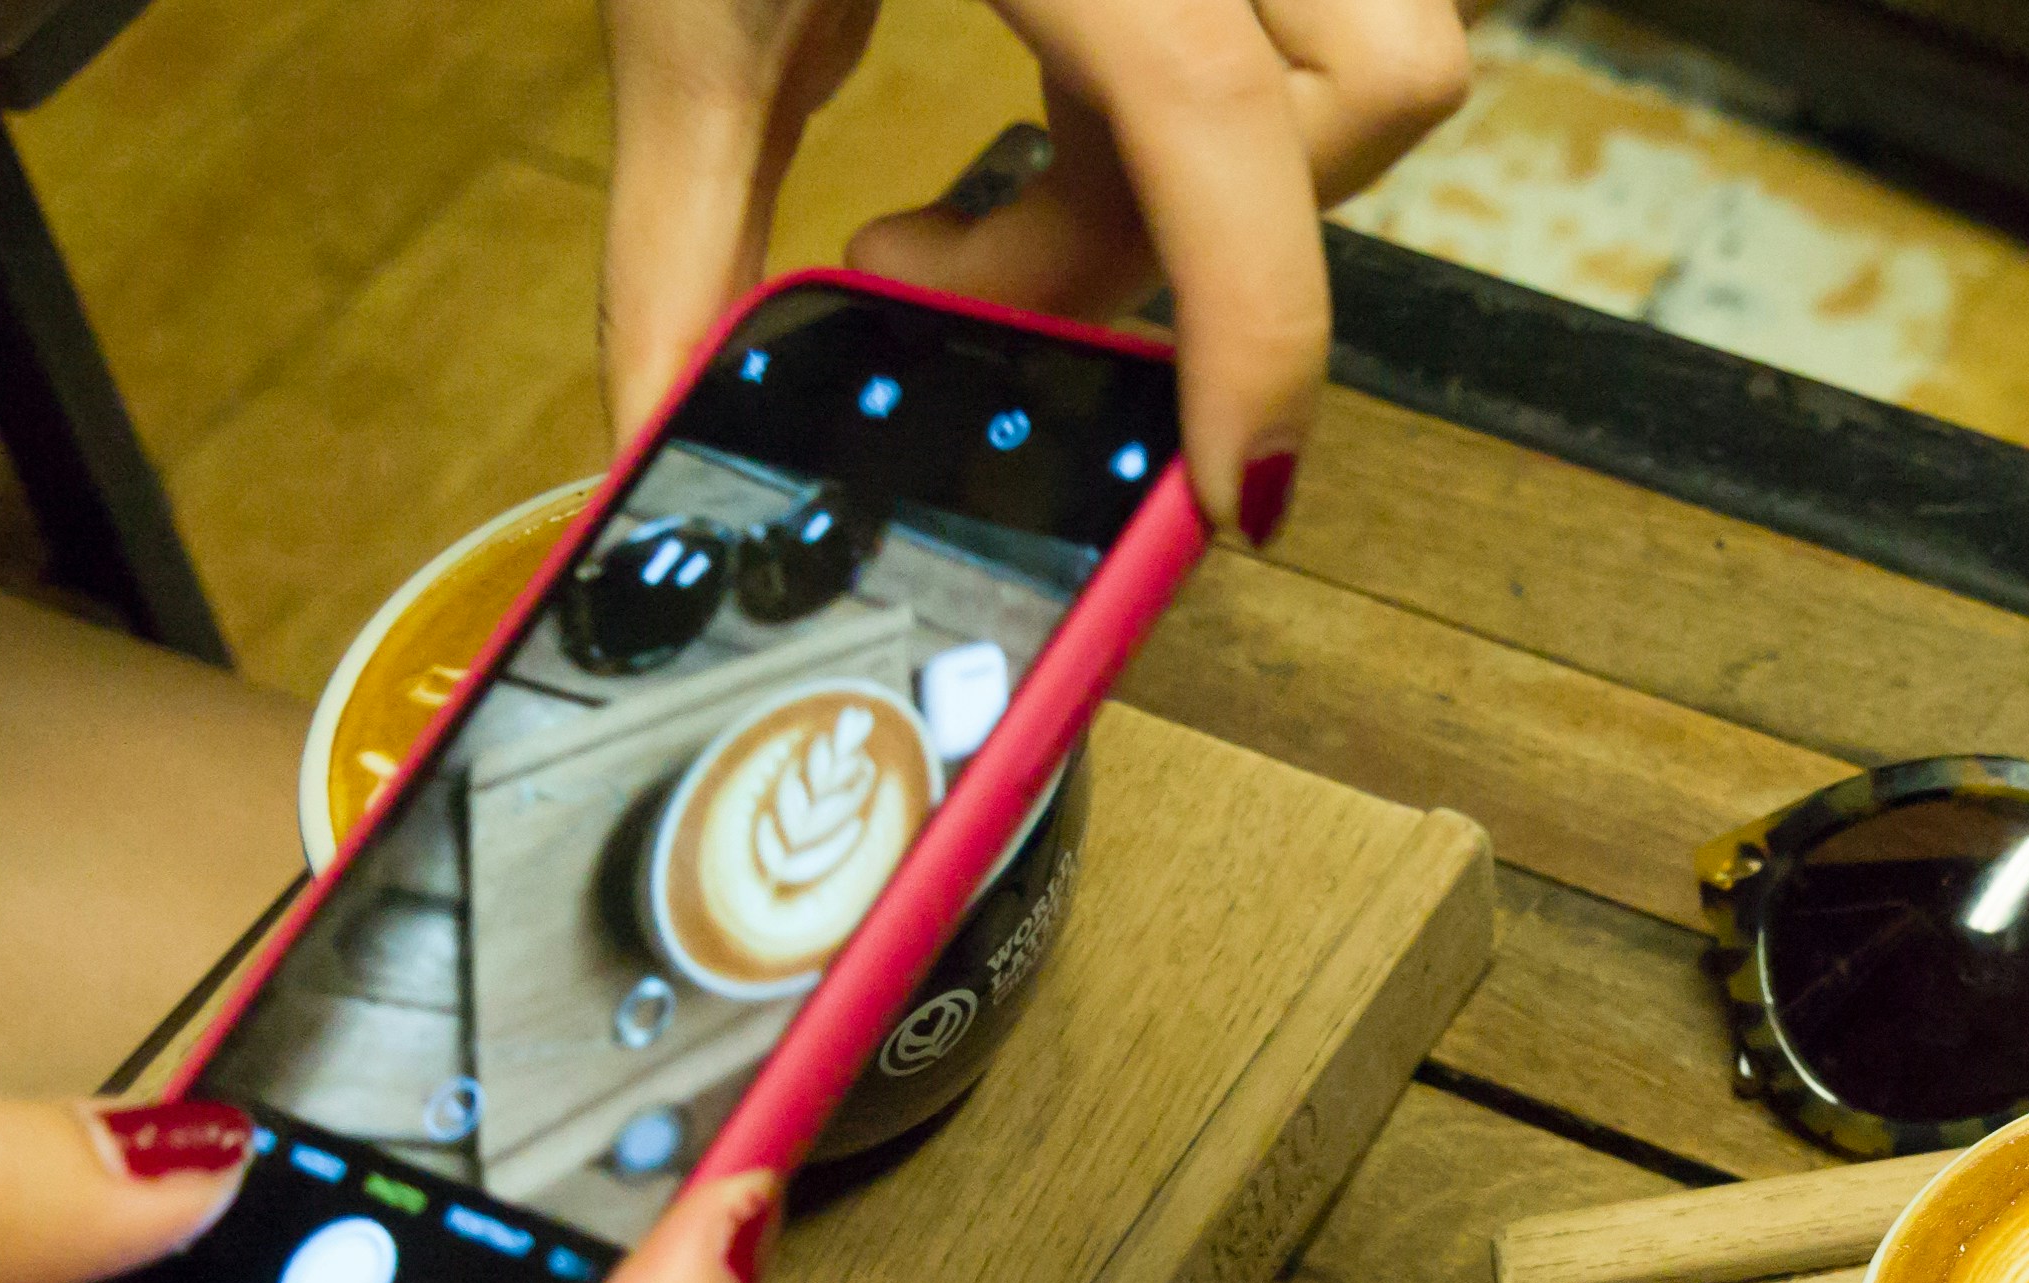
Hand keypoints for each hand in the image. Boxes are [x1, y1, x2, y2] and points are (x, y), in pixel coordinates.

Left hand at [599, 0, 1473, 535]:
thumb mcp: (690, 0)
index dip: (1259, 334)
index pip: (1227, 123)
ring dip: (1212, 181)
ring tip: (1018, 185)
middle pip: (1357, 105)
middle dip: (1203, 244)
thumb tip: (665, 418)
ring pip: (1363, 64)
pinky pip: (1306, 22)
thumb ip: (682, 229)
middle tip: (982, 270)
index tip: (1236, 488)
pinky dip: (1202, 106)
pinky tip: (1064, 85)